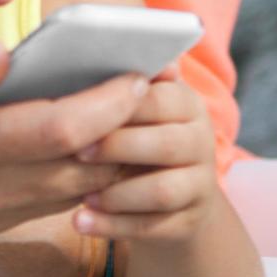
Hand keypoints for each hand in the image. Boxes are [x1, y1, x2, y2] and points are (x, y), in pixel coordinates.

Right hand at [0, 41, 150, 256]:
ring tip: (137, 113)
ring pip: (76, 190)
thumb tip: (4, 50)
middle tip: (157, 89)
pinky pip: (53, 203)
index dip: (109, 103)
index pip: (63, 129)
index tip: (136, 73)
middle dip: (128, 131)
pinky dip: (84, 177)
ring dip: (112, 157)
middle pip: (85, 166)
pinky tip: (93, 146)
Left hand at [70, 71, 220, 242]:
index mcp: (186, 103)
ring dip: (117, 194)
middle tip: (76, 154)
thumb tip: (75, 50)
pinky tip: (81, 222)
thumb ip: (115, 88)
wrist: (174, 200)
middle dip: (117, 149)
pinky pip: (153, 227)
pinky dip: (113, 227)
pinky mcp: (190, 221)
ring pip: (161, 190)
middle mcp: (201, 140)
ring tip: (82, 196)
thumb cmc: (137, 141)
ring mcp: (200, 183)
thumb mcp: (133, 113)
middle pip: (165, 145)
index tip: (80, 114)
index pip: (159, 98)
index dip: (120, 107)